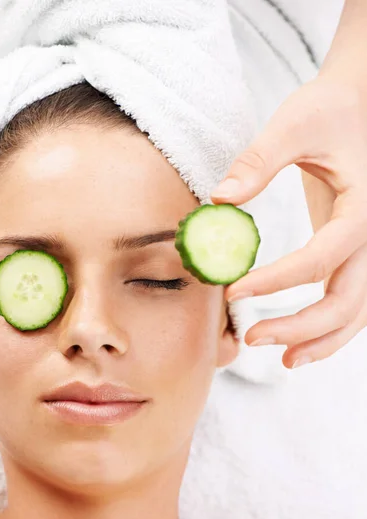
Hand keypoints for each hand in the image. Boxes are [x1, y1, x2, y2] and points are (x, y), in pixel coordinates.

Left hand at [211, 76, 366, 368]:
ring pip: (356, 312)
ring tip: (284, 360)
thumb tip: (218, 200)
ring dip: (321, 340)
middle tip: (252, 338)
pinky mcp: (355, 251)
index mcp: (362, 208)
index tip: (233, 290)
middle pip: (346, 301)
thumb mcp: (295, 125)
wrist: (360, 105)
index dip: (276, 280)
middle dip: (300, 326)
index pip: (321, 258)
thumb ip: (258, 160)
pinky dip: (330, 329)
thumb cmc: (330, 110)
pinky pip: (352, 301)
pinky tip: (301, 345)